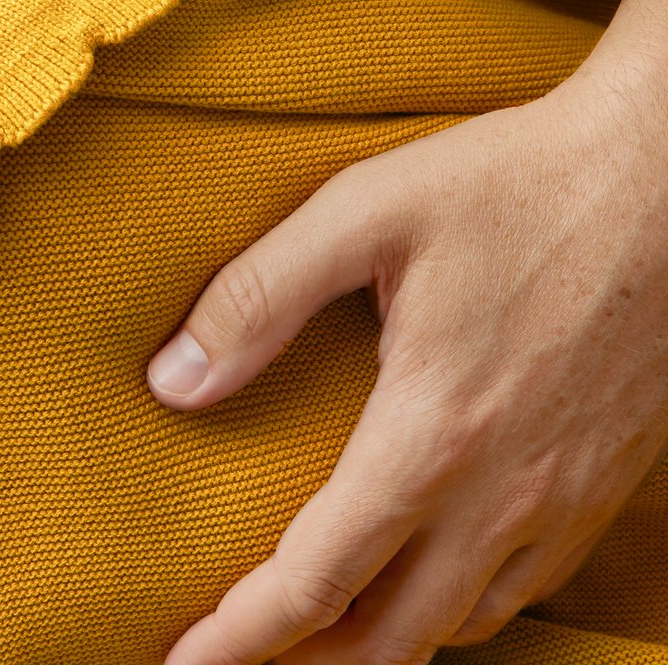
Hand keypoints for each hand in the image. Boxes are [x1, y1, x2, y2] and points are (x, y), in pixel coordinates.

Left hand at [148, 59, 667, 662]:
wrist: (661, 175)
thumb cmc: (514, 181)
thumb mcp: (366, 210)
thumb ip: (260, 295)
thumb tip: (172, 382)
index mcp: (432, 434)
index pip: (317, 579)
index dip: (240, 633)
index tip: (182, 661)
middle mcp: (504, 494)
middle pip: (393, 637)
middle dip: (308, 661)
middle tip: (239, 654)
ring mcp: (566, 499)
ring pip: (464, 624)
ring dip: (386, 641)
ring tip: (322, 630)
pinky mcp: (607, 483)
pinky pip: (525, 588)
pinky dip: (461, 609)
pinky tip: (430, 578)